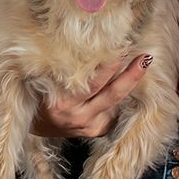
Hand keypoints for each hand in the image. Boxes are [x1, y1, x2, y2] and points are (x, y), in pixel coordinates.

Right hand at [31, 55, 149, 138]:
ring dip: (130, 81)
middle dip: (130, 74)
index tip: (119, 47)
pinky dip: (122, 95)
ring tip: (143, 62)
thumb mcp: (43, 84)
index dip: (108, 65)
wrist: (35, 127)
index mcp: (62, 103)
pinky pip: (114, 111)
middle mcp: (78, 116)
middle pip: (111, 93)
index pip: (92, 82)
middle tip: (143, 57)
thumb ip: (62, 71)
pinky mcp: (97, 131)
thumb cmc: (39, 97)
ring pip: (116, 101)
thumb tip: (87, 48)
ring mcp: (89, 126)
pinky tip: (130, 79)